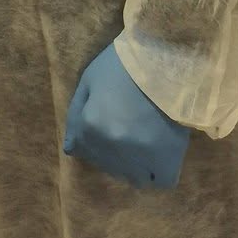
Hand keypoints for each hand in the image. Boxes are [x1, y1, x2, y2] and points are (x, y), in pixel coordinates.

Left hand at [64, 42, 189, 191]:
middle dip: (110, 150)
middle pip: (105, 164)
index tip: (105, 125)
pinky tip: (159, 156)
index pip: (79, 148)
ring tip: (144, 142)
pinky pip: (160, 181)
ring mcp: (139, 156)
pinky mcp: (167, 159)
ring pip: (131, 177)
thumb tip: (70, 148)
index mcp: (90, 125)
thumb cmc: (125, 62)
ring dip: (134, 164)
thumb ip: (76, 114)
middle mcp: (111, 146)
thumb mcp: (89, 79)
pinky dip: (158, 173)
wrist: (167, 57)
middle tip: (126, 129)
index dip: (91, 136)